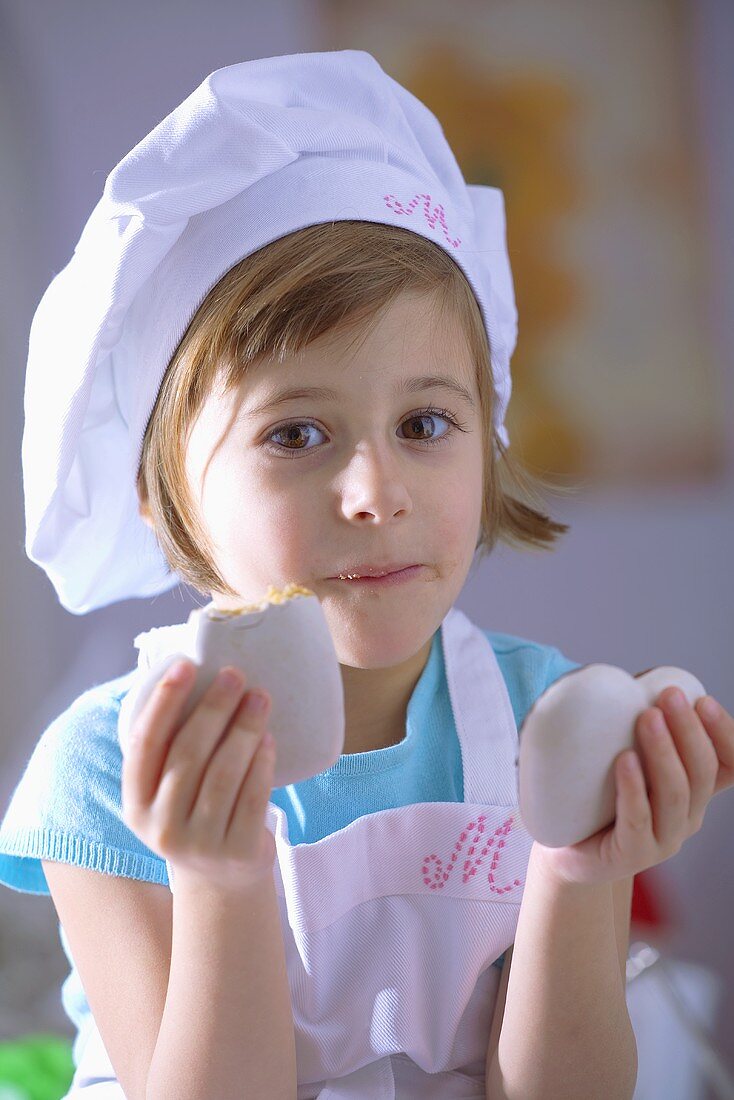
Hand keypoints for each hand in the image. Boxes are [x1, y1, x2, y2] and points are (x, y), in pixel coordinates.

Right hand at [121, 660, 276, 892]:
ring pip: (224, 774)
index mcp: (135, 803)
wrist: (221, 881)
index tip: (185, 664)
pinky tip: (270, 738)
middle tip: (235, 674)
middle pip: (189, 754)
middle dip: (213, 708)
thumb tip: (190, 674)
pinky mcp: (236, 852)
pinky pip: (253, 796)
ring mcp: (199, 843)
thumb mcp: (168, 791)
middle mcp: (161, 826)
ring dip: (244, 729)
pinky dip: (263, 762)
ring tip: (260, 698)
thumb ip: (171, 748)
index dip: (163, 701)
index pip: (145, 743)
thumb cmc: (195, 814)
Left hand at [532, 688, 733, 886]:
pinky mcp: (630, 854)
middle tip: (669, 696)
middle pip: (701, 771)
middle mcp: (686, 815)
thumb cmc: (597, 796)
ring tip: (647, 717)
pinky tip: (625, 760)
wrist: (567, 849)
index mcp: (693, 790)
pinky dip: (633, 788)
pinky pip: (638, 820)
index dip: (725, 734)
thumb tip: (628, 678)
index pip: (729, 765)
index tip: (703, 700)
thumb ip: (638, 729)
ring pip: (675, 793)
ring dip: (664, 751)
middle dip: (688, 729)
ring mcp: (662, 839)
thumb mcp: (626, 758)